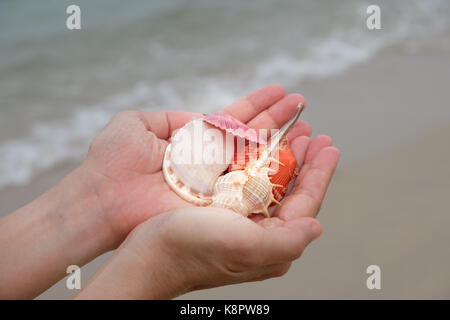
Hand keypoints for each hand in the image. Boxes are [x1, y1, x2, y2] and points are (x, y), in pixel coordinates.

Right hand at [76, 129, 339, 298]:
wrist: (146, 256)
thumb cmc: (191, 250)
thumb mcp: (244, 247)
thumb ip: (287, 241)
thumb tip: (317, 227)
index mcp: (270, 243)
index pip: (305, 204)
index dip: (320, 173)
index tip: (330, 145)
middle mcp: (258, 233)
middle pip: (290, 190)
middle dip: (304, 160)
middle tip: (316, 134)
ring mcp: (238, 220)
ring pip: (269, 181)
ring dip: (282, 154)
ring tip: (295, 132)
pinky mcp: (219, 210)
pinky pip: (245, 178)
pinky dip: (255, 158)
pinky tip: (260, 143)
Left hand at [80, 84, 307, 240]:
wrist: (103, 198)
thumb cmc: (114, 158)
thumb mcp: (138, 123)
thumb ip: (171, 117)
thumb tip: (198, 117)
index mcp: (194, 140)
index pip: (233, 119)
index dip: (257, 105)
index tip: (280, 91)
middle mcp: (209, 161)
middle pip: (250, 139)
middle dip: (278, 122)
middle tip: (303, 108)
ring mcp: (215, 183)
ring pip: (256, 162)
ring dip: (282, 145)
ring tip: (308, 128)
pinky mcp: (215, 204)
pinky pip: (248, 189)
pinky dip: (272, 176)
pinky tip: (294, 159)